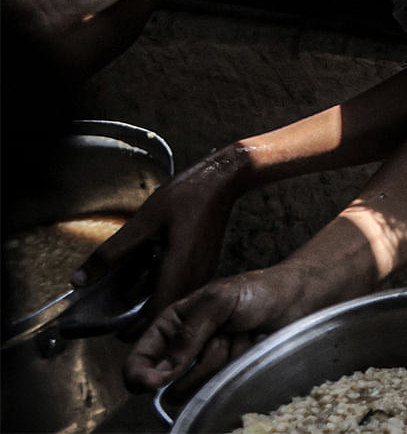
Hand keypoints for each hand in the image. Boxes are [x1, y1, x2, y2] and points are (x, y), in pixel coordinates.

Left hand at [80, 146, 246, 324]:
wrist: (222, 180)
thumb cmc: (188, 195)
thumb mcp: (143, 222)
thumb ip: (111, 253)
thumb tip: (81, 279)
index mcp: (180, 270)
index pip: (156, 316)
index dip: (134, 329)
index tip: (113, 329)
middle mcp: (196, 277)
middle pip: (165, 314)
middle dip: (140, 320)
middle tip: (115, 318)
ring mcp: (203, 273)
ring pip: (174, 302)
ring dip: (151, 303)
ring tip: (128, 293)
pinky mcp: (203, 266)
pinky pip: (181, 288)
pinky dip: (161, 289)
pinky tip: (149, 273)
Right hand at [126, 262, 322, 392]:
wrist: (296, 299)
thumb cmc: (256, 291)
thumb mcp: (218, 301)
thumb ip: (189, 333)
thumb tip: (162, 370)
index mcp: (171, 324)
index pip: (140, 357)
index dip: (139, 375)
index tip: (153, 384)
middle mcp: (183, 347)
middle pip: (168, 379)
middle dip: (197, 362)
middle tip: (224, 335)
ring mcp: (205, 362)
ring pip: (197, 385)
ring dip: (221, 362)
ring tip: (240, 336)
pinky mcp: (227, 373)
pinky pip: (222, 384)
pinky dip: (237, 366)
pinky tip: (250, 346)